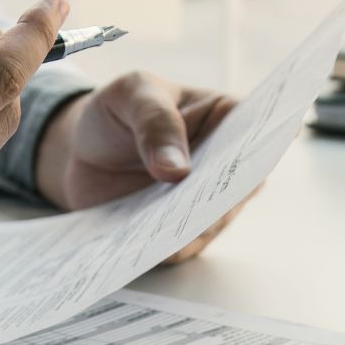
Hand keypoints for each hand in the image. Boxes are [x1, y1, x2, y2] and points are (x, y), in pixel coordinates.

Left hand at [36, 71, 241, 260]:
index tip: (250, 162)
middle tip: (196, 204)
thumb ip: (154, 122)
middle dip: (222, 198)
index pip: (259, 131)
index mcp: (226, 118)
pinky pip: (180, 248)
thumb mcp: (131, 95)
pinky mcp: (180, 233)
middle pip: (242, 187)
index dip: (262, 147)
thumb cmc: (118, 112)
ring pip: (213, 223)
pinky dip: (164, 249)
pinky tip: (145, 247)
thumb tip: (177, 171)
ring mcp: (205, 203)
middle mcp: (226, 165)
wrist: (82, 152)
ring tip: (163, 231)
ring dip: (191, 229)